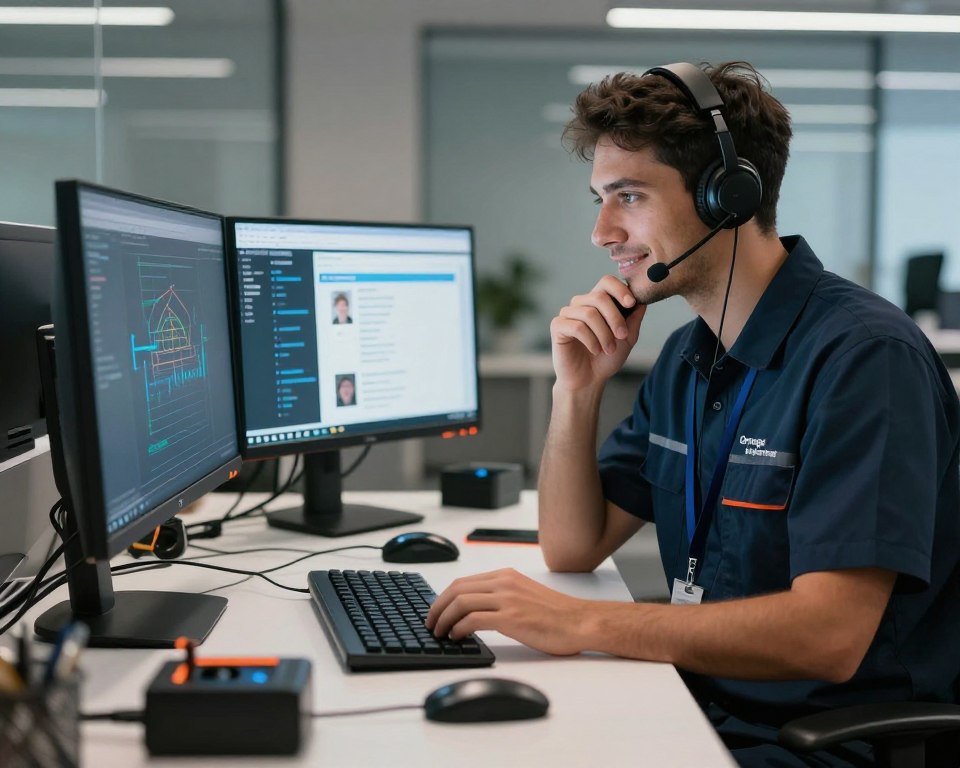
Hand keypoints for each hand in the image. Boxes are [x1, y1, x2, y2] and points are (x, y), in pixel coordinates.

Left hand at [425, 568, 590, 655]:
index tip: (436, 611)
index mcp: (506, 576)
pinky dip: (458, 628)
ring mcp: (507, 599)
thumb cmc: (557, 615)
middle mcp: (504, 583)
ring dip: (444, 619)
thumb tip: (474, 612)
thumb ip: (502, 597)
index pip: (463, 582)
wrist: (581, 622)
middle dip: (437, 607)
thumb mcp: (524, 595)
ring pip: (461, 602)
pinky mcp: (511, 617)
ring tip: (439, 633)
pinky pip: (473, 619)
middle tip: (430, 623)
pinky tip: (456, 637)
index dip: (443, 597)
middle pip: (457, 589)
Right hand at [550, 276, 645, 391]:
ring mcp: (568, 314)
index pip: (606, 282)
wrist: (589, 380)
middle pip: (599, 297)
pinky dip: (590, 340)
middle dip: (615, 318)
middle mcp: (581, 304)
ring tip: (608, 349)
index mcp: (598, 302)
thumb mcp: (627, 337)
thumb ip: (634, 317)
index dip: (619, 290)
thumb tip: (643, 298)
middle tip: (622, 336)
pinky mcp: (558, 326)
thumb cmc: (607, 358)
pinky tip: (595, 350)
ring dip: (604, 334)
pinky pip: (576, 326)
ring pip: (589, 313)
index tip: (631, 304)